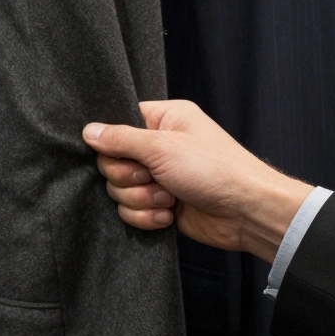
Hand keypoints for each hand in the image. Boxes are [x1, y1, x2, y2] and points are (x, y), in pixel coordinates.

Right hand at [83, 100, 312, 262]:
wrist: (247, 213)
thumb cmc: (213, 169)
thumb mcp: (162, 147)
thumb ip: (119, 139)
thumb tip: (87, 130)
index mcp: (163, 120)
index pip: (116, 123)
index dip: (112, 141)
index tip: (124, 152)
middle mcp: (158, 146)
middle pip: (111, 161)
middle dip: (128, 177)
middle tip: (152, 178)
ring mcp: (158, 177)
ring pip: (118, 189)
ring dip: (140, 198)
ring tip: (168, 200)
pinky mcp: (159, 204)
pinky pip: (130, 210)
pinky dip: (146, 216)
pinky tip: (168, 215)